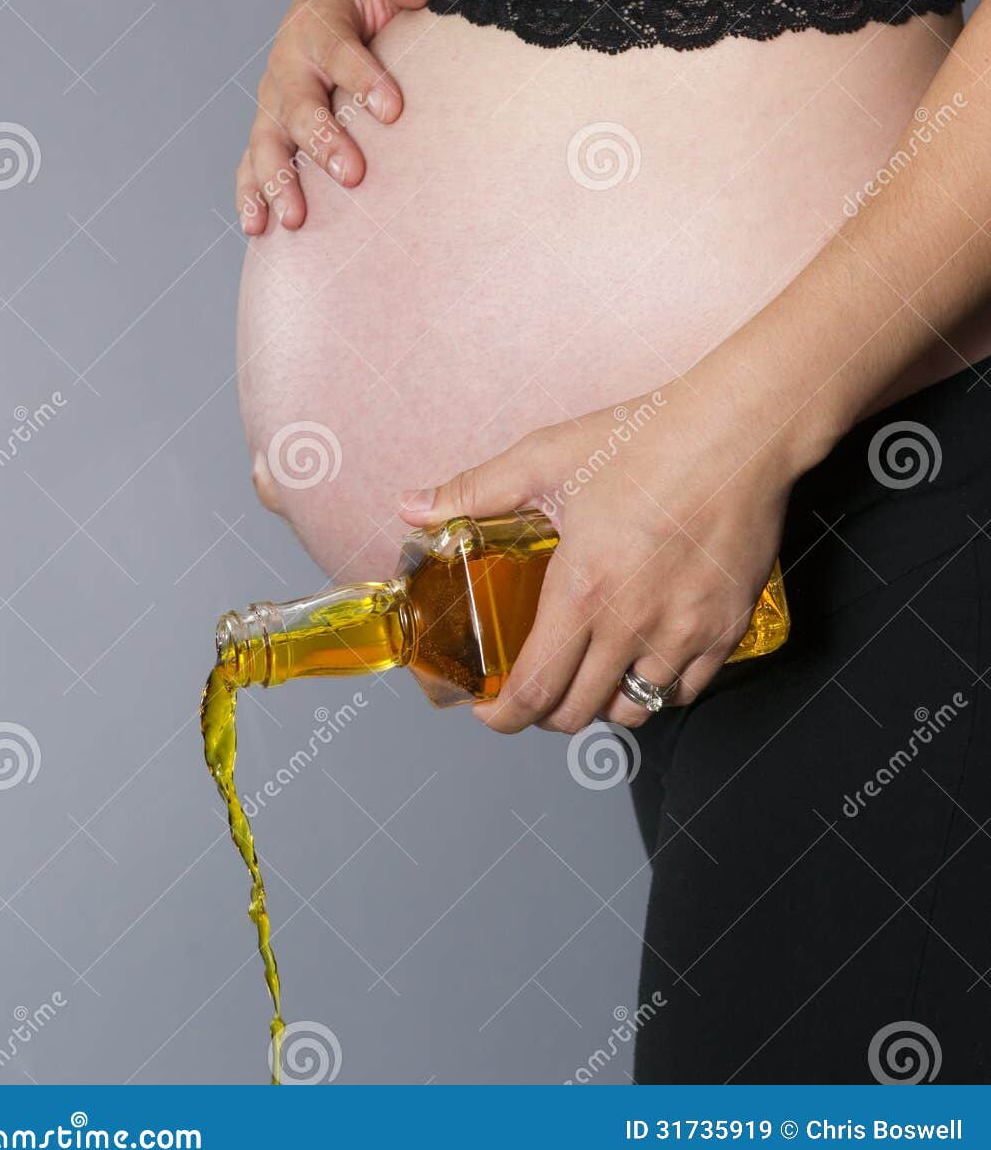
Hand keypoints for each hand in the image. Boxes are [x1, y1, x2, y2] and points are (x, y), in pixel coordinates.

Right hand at [238, 0, 437, 232]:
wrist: (324, 7)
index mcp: (316, 26)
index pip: (339, 52)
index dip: (363, 79)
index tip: (393, 110)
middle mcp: (288, 67)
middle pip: (299, 107)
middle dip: (323, 141)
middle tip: (352, 174)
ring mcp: (273, 104)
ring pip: (268, 143)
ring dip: (279, 181)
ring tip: (296, 218)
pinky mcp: (269, 131)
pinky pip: (251, 166)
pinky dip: (251, 196)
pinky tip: (260, 228)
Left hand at [397, 356, 812, 730]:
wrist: (738, 432)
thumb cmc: (645, 440)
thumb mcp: (546, 459)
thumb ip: (473, 491)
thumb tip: (412, 507)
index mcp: (582, 591)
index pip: (533, 692)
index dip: (502, 717)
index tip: (488, 709)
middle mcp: (632, 625)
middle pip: (577, 712)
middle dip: (543, 711)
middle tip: (531, 686)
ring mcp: (684, 632)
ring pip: (632, 711)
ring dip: (599, 704)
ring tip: (585, 675)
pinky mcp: (726, 628)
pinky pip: (685, 690)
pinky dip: (656, 688)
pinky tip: (640, 659)